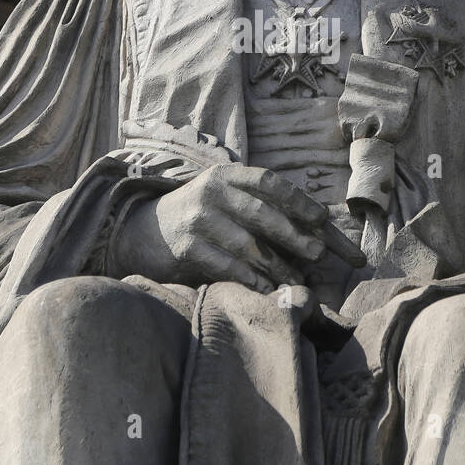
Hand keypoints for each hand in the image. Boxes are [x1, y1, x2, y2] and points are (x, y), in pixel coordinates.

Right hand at [110, 164, 364, 290]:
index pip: (268, 182)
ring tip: (297, 280)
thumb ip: (258, 206)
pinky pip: (227, 266)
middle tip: (318, 255)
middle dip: (294, 236)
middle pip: (262, 214)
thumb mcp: (224, 199)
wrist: (143, 232)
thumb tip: (314, 228)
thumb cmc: (199, 218)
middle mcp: (212, 191)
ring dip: (277, 265)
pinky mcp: (187, 247)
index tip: (321, 219)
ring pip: (248, 244)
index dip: (297, 200)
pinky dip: (251, 279)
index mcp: (226, 176)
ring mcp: (198, 219)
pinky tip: (267, 288)